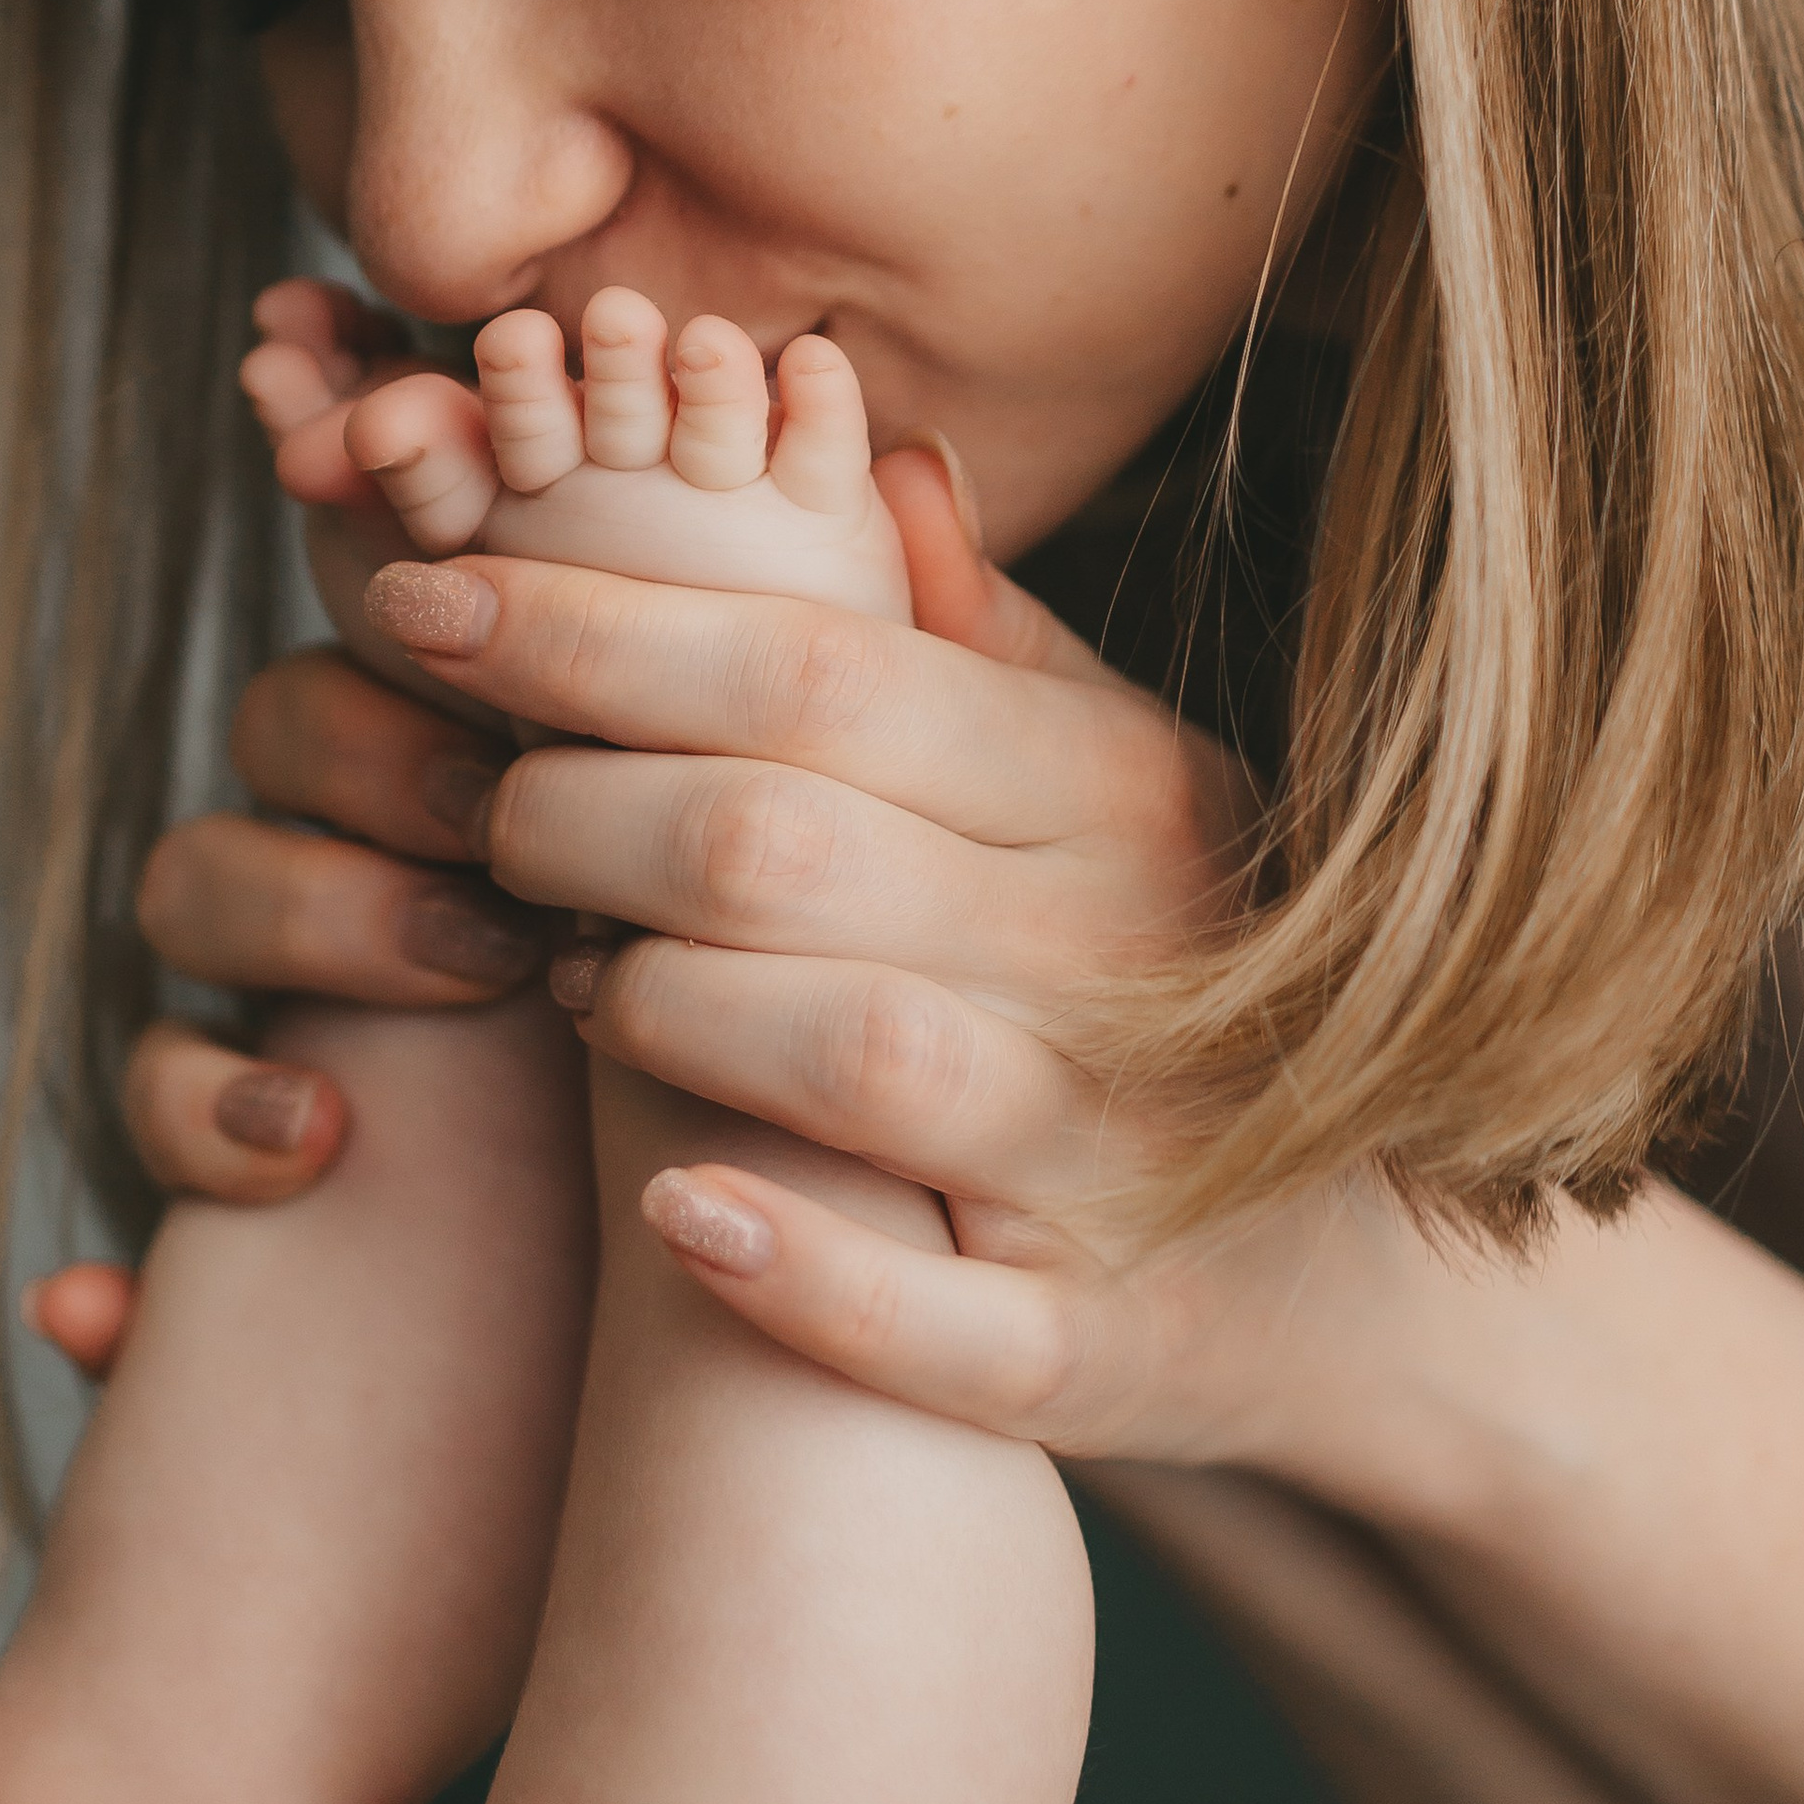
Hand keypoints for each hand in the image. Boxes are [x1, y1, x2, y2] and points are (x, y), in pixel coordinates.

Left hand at [355, 454, 1407, 1477]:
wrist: (1377, 1267)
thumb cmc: (1188, 963)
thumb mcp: (1128, 771)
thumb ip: (989, 631)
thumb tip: (868, 453)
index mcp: (1110, 783)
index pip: (815, 666)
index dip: (595, 625)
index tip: (427, 596)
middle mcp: (1119, 951)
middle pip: (781, 842)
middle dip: (572, 807)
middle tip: (480, 804)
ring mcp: (1120, 1161)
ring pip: (843, 1051)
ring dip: (654, 1006)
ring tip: (564, 977)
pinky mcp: (1102, 1350)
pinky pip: (938, 1320)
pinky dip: (797, 1270)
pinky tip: (673, 1213)